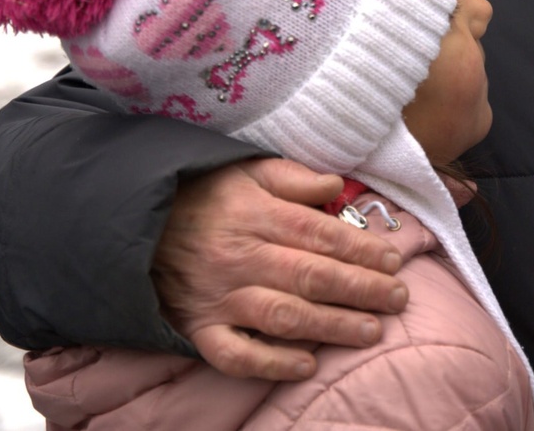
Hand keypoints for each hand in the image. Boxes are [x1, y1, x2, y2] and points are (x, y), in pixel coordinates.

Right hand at [151, 157, 407, 380]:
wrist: (134, 224)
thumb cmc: (202, 196)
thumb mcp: (245, 169)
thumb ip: (293, 177)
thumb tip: (335, 186)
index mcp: (256, 215)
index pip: (320, 234)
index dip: (361, 250)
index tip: (393, 261)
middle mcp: (242, 257)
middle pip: (312, 276)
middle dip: (361, 289)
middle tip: (399, 298)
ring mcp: (220, 297)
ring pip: (285, 316)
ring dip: (333, 326)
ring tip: (372, 331)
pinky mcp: (201, 329)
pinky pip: (237, 354)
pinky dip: (272, 363)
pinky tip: (308, 364)